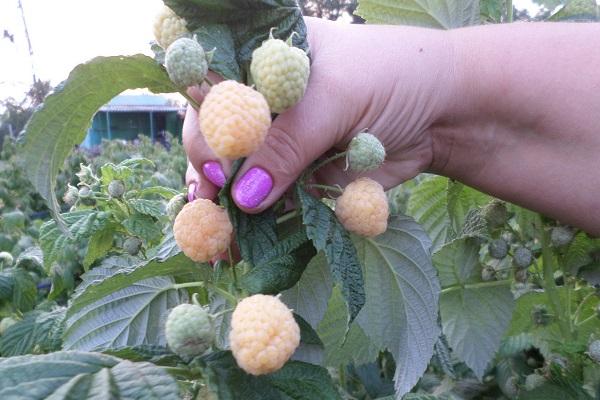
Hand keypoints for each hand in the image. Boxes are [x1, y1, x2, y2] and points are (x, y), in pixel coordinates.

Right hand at [183, 17, 454, 211]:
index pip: (213, 88)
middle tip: (209, 206)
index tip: (212, 161)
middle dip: (211, 172)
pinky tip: (244, 243)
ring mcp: (285, 141)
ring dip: (229, 208)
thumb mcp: (337, 97)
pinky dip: (261, 223)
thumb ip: (289, 144)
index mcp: (266, 61)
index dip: (207, 125)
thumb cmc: (395, 77)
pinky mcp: (304, 175)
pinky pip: (275, 201)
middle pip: (219, 137)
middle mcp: (267, 101)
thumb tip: (244, 195)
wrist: (450, 112)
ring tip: (219, 237)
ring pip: (242, 176)